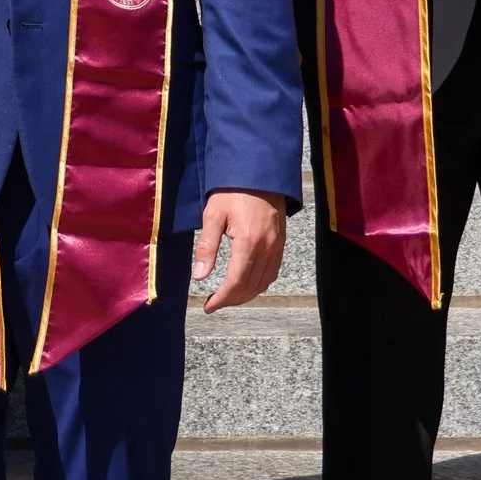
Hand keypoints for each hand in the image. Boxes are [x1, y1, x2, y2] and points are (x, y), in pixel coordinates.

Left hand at [193, 189, 286, 313]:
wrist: (260, 172)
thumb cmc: (234, 191)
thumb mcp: (213, 215)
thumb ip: (207, 247)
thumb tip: (200, 276)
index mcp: (248, 242)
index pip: (236, 283)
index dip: (222, 299)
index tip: (209, 306)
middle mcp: (267, 248)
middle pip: (251, 287)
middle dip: (232, 300)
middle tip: (214, 303)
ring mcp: (277, 246)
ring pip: (263, 283)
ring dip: (246, 295)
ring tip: (228, 297)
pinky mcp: (281, 243)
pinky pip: (272, 272)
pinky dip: (259, 284)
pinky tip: (247, 284)